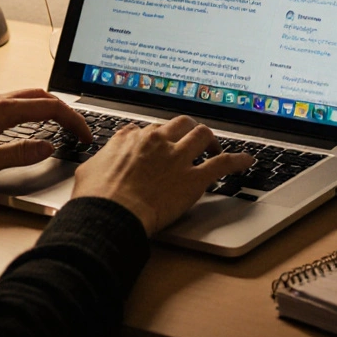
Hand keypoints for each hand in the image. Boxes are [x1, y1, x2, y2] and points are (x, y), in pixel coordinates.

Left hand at [0, 89, 91, 188]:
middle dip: (65, 112)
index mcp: (0, 110)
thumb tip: (49, 147)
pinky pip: (13, 105)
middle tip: (79, 131)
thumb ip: (21, 153)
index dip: (73, 121)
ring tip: (62, 127)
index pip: (49, 107)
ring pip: (26, 98)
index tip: (85, 136)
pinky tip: (31, 126)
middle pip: (40, 96)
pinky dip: (32, 112)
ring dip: (48, 109)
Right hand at [71, 116, 254, 234]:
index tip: (159, 144)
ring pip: (202, 135)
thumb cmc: (96, 197)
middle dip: (187, 129)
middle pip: (180, 123)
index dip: (156, 137)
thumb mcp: (89, 169)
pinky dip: (237, 160)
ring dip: (210, 140)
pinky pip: (222, 163)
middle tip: (191, 139)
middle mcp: (157, 142)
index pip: (148, 129)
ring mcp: (177, 158)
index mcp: (132, 138)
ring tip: (215, 147)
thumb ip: (101, 160)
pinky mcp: (193, 178)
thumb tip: (100, 161)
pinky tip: (246, 161)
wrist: (110, 213)